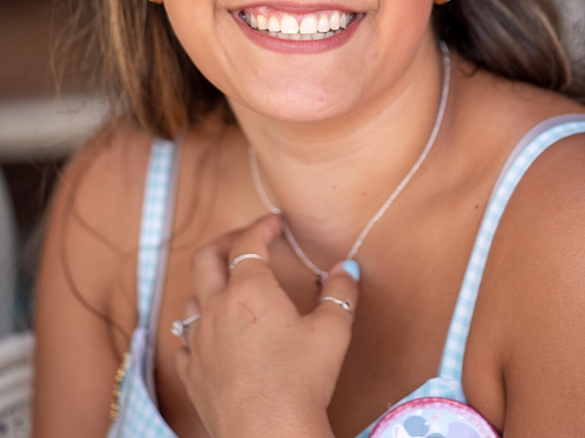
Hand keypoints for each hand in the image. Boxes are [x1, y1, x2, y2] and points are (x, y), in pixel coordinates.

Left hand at [174, 215, 360, 437]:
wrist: (268, 434)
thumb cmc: (302, 380)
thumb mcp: (333, 330)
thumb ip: (339, 292)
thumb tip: (344, 269)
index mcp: (249, 291)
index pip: (248, 243)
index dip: (262, 226)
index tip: (275, 223)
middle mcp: (216, 310)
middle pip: (205, 259)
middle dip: (225, 241)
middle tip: (245, 240)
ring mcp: (198, 343)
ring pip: (191, 299)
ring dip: (208, 285)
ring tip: (229, 287)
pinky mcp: (191, 374)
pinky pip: (185, 340)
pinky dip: (197, 328)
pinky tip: (211, 334)